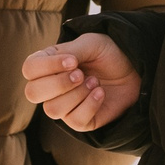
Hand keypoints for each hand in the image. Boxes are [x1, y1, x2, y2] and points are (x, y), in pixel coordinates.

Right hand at [21, 34, 139, 131]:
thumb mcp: (91, 44)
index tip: (73, 61)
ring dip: (76, 95)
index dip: (47, 67)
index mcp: (48, 64)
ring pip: (52, 110)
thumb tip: (62, 68)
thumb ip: (70, 52)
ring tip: (95, 82)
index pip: (29, 69)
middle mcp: (51, 87)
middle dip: (58, 84)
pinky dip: (90, 105)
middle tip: (80, 74)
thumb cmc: (110, 53)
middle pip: (33, 93)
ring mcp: (65, 106)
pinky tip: (100, 93)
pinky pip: (75, 120)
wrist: (135, 68)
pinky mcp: (81, 121)